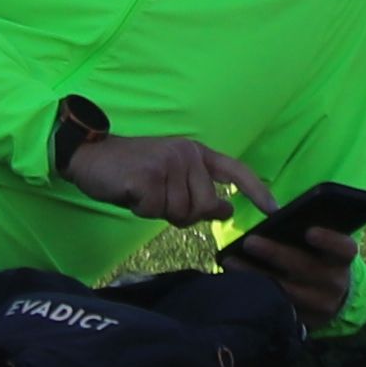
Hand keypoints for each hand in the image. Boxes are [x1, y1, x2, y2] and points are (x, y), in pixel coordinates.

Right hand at [64, 131, 257, 227]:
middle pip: (202, 207)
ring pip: (179, 213)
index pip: (235, 171)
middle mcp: (186, 154)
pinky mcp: (148, 176)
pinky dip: (141, 209)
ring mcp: (168, 163)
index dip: (256, 191)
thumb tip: (227, 210)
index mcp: (195, 153)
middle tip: (157, 199)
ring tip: (142, 191)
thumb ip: (198, 192)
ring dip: (158, 211)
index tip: (274, 209)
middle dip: (181, 213)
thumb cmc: (132, 171)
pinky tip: (130, 192)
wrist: (90, 156)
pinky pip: (154, 211)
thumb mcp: (170, 178)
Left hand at [226, 207, 359, 325]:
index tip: (309, 231)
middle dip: (276, 254)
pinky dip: (256, 295)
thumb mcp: (321, 245)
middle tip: (250, 241)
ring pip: (287, 291)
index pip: (344, 248)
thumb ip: (307, 232)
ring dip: (256, 275)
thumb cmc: (318, 257)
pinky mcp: (305, 323)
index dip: (328, 240)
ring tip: (231, 261)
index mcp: (344, 258)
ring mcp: (322, 306)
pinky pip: (278, 309)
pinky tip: (235, 282)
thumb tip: (276, 216)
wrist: (330, 296)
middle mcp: (336, 283)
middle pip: (307, 268)